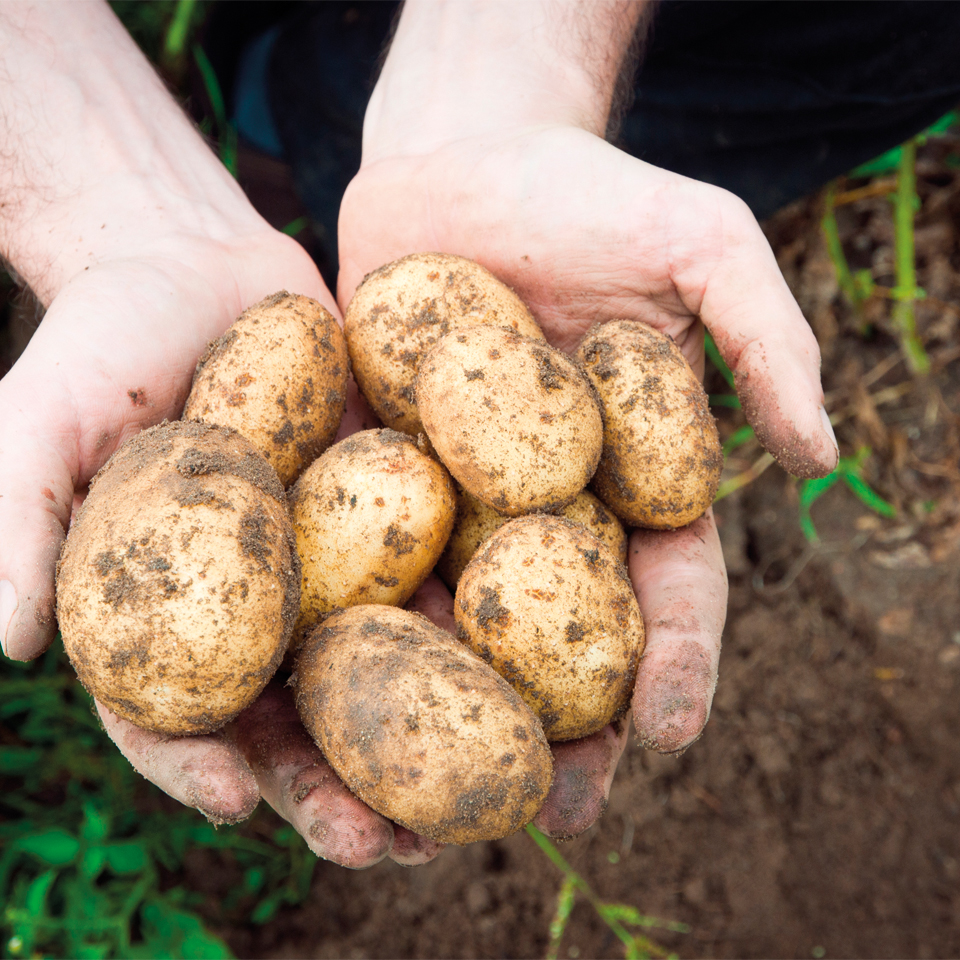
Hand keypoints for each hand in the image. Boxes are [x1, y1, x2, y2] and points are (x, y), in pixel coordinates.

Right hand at [0, 0, 440, 867]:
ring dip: (424, 741)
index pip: (175, 713)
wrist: (195, 259)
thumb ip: (17, 522)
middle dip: (337, 788)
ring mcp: (331, 562)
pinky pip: (434, 569)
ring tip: (472, 803)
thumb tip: (6, 643)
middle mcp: (256, 605)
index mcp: (166, 613)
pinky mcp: (392, 509)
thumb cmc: (101, 340)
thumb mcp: (40, 418)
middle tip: (387, 850)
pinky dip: (474, 624)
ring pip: (378, 669)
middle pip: (295, 717)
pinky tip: (523, 670)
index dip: (200, 766)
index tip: (241, 802)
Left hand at [335, 0, 838, 837]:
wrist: (458, 157)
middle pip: (559, 632)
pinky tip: (335, 686)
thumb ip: (762, 338)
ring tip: (441, 794)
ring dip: (454, 706)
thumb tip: (817, 456)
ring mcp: (449, 494)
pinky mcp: (367, 468)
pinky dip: (353, 616)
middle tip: (562, 807)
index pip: (665, 586)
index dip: (674, 660)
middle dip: (566, 722)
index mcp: (627, 476)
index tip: (668, 732)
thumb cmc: (587, 194)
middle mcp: (539, 504)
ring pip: (455, 617)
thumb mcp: (698, 243)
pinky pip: (358, 549)